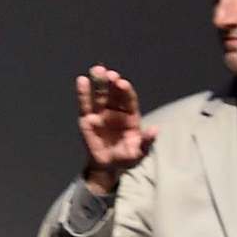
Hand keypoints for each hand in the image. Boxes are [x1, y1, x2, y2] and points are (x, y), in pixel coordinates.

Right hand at [77, 66, 158, 192]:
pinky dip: (83, 93)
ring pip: (100, 94)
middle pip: (114, 93)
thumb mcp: (139, 153)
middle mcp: (116, 110)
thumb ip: (146, 142)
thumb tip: (155, 130)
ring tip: (97, 70)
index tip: (122, 83)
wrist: (108, 167)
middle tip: (110, 74)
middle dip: (112, 83)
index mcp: (130, 115)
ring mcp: (101, 113)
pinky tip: (82, 80)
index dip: (125, 91)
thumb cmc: (126, 158)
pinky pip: (85, 104)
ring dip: (99, 82)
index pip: (128, 99)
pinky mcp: (87, 119)